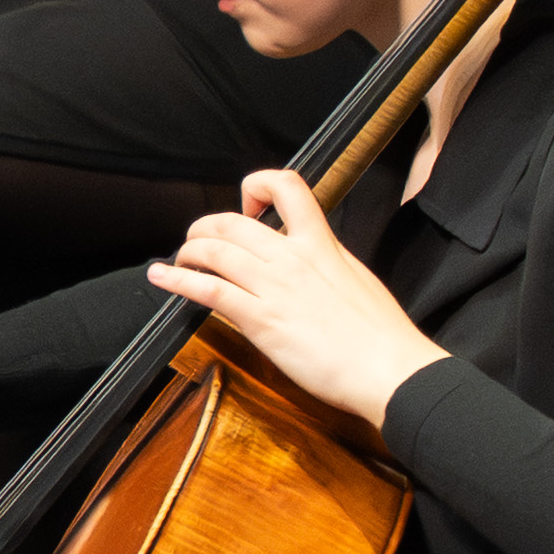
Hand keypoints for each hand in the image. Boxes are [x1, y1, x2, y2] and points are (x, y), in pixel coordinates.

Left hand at [151, 168, 439, 432]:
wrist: (390, 369)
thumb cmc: (381, 335)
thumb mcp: (356, 278)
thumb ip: (328, 264)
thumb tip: (312, 263)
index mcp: (321, 243)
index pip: (287, 186)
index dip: (258, 185)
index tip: (250, 206)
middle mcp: (293, 257)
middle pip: (232, 221)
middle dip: (205, 227)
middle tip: (198, 241)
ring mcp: (275, 287)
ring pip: (214, 249)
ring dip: (188, 252)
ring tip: (179, 261)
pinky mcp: (261, 320)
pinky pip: (209, 290)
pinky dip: (178, 280)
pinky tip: (163, 278)